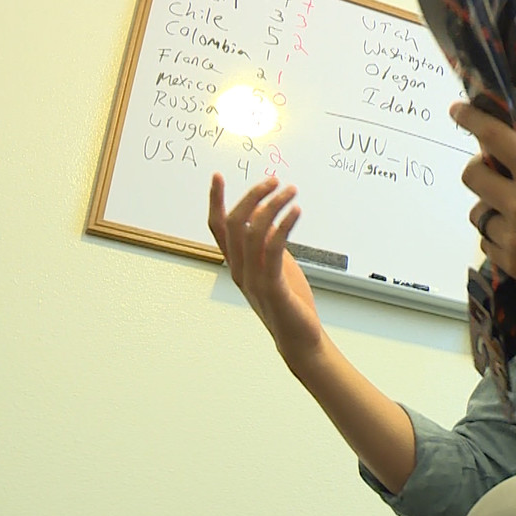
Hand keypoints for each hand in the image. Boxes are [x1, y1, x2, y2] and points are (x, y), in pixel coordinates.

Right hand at [208, 174, 321, 362]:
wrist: (299, 339)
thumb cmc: (289, 302)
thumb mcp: (275, 266)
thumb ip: (266, 245)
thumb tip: (269, 217)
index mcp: (236, 264)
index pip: (218, 228)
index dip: (215, 201)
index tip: (218, 176)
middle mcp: (239, 270)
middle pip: (234, 223)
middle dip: (253, 196)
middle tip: (275, 180)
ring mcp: (253, 280)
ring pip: (252, 232)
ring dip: (273, 205)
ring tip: (292, 191)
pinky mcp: (272, 287)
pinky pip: (273, 249)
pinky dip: (284, 225)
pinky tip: (296, 212)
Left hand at [452, 102, 515, 323]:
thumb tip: (514, 166)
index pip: (494, 138)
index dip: (470, 120)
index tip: (458, 112)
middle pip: (471, 176)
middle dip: (478, 171)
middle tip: (491, 175)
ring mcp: (514, 237)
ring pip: (478, 214)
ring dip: (490, 210)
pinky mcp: (513, 265)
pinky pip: (488, 244)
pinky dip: (499, 239)